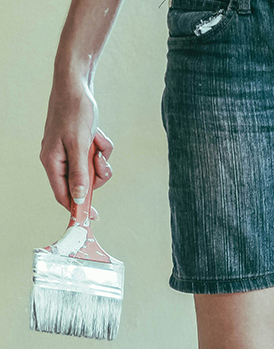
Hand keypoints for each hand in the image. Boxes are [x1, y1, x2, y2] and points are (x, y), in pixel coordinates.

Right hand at [40, 75, 111, 217]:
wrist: (77, 85)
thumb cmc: (74, 112)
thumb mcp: (79, 145)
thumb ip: (79, 173)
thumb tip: (79, 199)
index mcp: (51, 161)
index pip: (63, 195)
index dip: (78, 207)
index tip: (93, 218)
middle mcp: (58, 158)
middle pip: (82, 182)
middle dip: (96, 173)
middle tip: (100, 159)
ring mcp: (69, 151)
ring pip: (92, 169)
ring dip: (101, 157)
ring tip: (98, 141)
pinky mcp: (80, 143)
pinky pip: (96, 155)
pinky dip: (102, 147)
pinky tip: (98, 134)